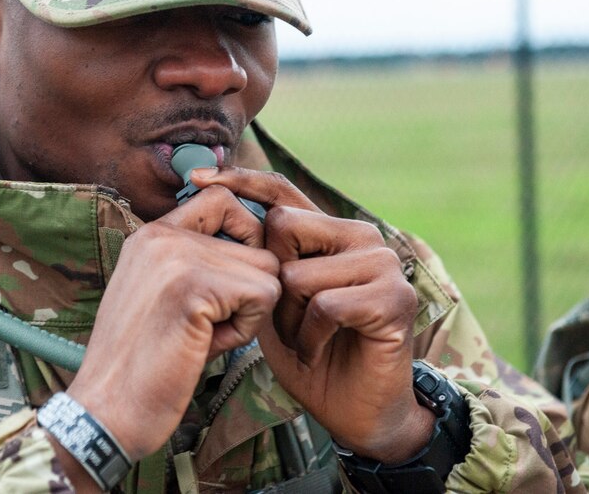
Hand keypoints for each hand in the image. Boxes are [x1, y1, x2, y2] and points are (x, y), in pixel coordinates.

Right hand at [64, 184, 281, 461]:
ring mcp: (176, 256)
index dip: (246, 230)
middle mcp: (162, 234)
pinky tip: (205, 346)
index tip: (235, 276)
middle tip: (211, 323)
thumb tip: (261, 250)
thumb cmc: (140, 367)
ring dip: (249, 311)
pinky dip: (245, 330)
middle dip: (249, 286)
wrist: (104, 411)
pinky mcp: (192, 287)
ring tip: (205, 336)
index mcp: (151, 235)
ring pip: (267, 268)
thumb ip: (199, 265)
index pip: (221, 197)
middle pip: (256, 238)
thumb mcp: (164, 297)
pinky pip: (263, 295)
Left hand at [188, 167, 434, 463]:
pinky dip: (311, 338)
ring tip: (306, 338)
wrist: (355, 412)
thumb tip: (208, 216)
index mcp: (330, 230)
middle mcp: (360, 235)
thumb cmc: (307, 353)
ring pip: (297, 273)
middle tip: (285, 319)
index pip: (281, 190)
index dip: (239, 180)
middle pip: (283, 226)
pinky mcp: (394, 297)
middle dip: (268, 278)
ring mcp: (382, 263)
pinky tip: (319, 351)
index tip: (194, 177)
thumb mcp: (269, 301)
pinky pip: (325, 306)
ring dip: (289, 318)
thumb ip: (254, 261)